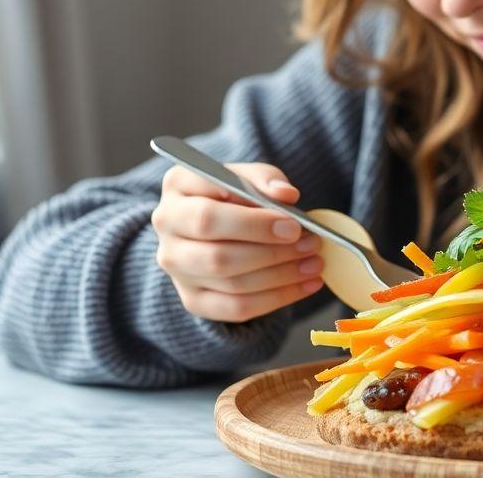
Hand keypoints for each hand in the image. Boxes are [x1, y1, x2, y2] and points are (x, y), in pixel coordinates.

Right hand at [152, 162, 323, 321]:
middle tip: (309, 244)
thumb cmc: (234, 193)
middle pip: (217, 254)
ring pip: (230, 282)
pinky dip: (277, 298)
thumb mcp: (248, 176)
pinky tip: (306, 285)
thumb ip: (264, 180)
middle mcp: (167, 227)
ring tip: (314, 263)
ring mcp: (176, 266)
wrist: (215, 224)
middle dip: (271, 251)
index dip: (254, 223)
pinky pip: (235, 307)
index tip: (293, 224)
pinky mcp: (192, 297)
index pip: (209, 213)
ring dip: (280, 275)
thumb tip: (286, 196)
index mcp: (177, 187)